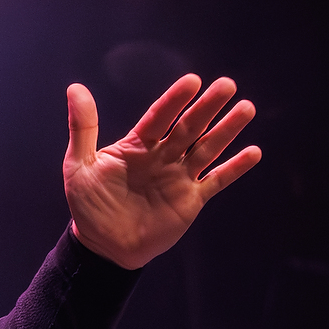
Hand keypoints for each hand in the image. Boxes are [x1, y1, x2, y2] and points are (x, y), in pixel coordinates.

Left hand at [63, 75, 260, 269]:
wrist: (103, 247)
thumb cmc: (88, 206)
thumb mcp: (79, 166)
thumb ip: (83, 128)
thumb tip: (75, 88)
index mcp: (137, 145)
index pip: (160, 116)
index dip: (175, 100)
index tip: (192, 81)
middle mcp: (162, 156)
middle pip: (189, 127)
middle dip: (208, 107)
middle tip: (227, 85)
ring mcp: (179, 177)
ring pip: (207, 148)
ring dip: (227, 130)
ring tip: (246, 108)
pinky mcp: (191, 200)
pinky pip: (216, 181)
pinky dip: (234, 168)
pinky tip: (253, 152)